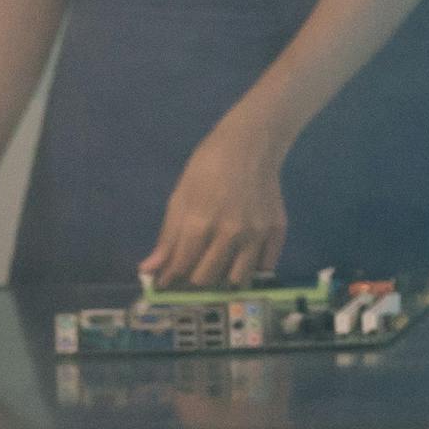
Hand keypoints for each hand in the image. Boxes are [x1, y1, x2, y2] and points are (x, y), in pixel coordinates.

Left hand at [144, 115, 291, 287]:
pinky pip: (264, 266)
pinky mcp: (278, 231)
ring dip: (223, 279)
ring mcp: (257, 233)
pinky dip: (251, 269)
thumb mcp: (180, 198)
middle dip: (193, 279)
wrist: (250, 146)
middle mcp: (231, 233)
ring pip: (237, 279)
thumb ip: (168, 238)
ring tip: (217, 269)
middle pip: (207, 278)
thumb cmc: (207, 168)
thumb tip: (150, 270)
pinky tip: (241, 259)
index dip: (168, 278)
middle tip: (191, 271)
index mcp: (200, 223)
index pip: (181, 266)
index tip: (164, 283)